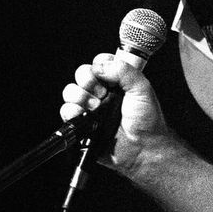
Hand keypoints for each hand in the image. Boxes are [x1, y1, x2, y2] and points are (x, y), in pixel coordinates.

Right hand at [60, 52, 170, 170]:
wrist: (143, 148)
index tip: (107, 75)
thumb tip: (99, 65)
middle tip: (102, 93)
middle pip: (81, 74)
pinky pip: (65, 111)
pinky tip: (86, 115)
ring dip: (80, 96)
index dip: (99, 65)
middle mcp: (101, 92)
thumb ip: (123, 70)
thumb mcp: (142, 88)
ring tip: (96, 107)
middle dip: (87, 81)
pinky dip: (72, 111)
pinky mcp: (82, 125)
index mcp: (116, 81)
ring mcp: (90, 108)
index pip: (98, 62)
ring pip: (70, 91)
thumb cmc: (147, 120)